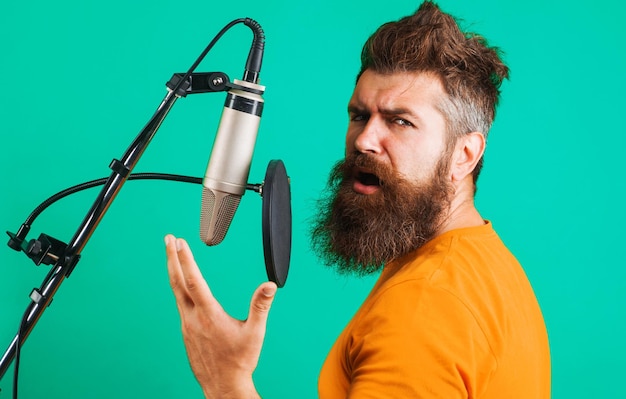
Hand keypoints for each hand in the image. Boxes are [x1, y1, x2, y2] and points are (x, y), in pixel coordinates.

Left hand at [165, 234, 276, 398]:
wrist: (223, 386)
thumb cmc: (240, 361)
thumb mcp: (255, 332)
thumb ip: (261, 305)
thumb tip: (270, 285)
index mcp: (209, 315)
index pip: (194, 281)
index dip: (186, 260)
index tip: (180, 242)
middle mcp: (193, 318)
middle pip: (178, 282)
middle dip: (172, 258)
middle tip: (168, 239)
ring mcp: (187, 326)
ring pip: (177, 293)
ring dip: (174, 271)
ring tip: (172, 256)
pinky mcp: (186, 332)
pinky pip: (180, 305)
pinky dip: (179, 288)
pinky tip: (182, 286)